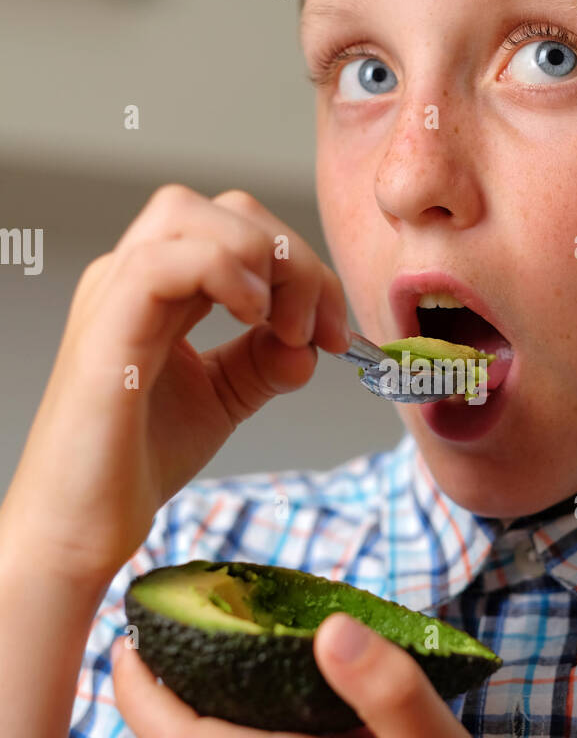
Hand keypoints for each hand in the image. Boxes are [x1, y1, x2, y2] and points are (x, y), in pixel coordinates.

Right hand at [1, 185, 350, 583]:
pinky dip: (224, 274)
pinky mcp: (105, 331)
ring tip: (285, 329)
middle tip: (318, 329)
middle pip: (225, 211)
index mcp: (158, 287)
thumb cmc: (135, 463)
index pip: (239, 227)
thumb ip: (264, 361)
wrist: (81, 527)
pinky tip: (253, 322)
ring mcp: (112, 296)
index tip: (333, 332)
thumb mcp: (222, 399)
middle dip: (292, 257)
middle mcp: (129, 276)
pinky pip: (163, 262)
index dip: (301, 266)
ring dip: (262, 260)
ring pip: (190, 215)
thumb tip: (309, 342)